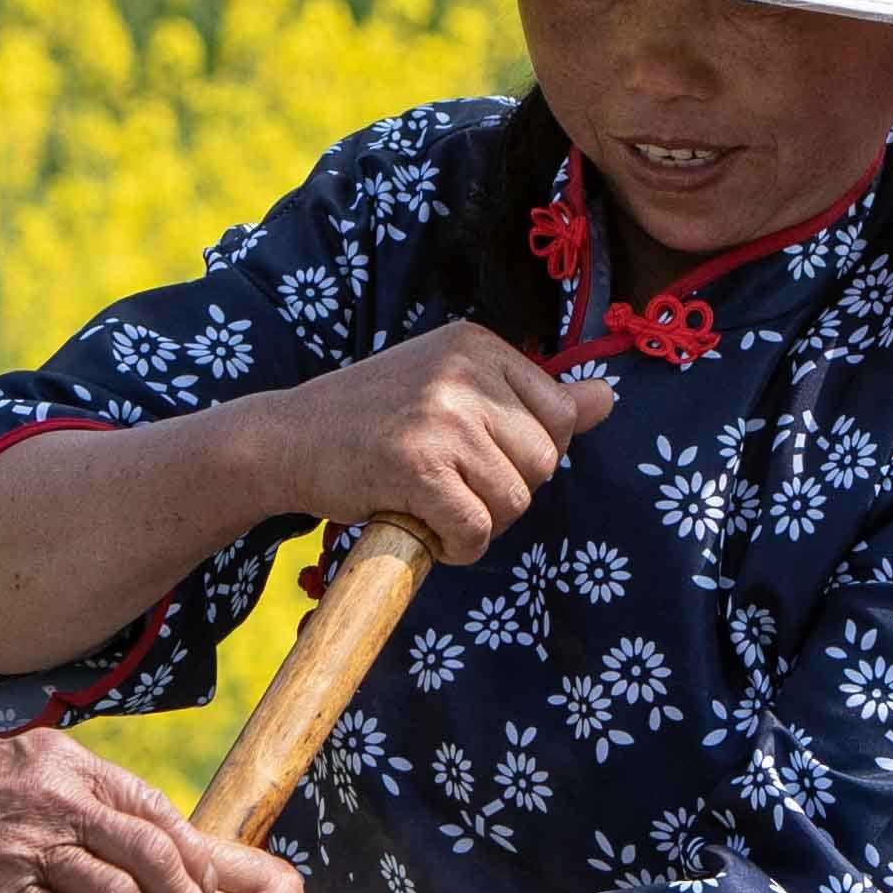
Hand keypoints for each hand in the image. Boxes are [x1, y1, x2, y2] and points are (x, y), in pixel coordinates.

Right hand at [238, 322, 612, 568]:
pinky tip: (423, 527)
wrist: (284, 439)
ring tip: (432, 503)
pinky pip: (477, 530)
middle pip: (543, 462)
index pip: (560, 414)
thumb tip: (608, 399)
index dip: (527, 452)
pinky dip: (456, 547)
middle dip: (506, 490)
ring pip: (515, 501)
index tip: (478, 455)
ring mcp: (440, 418)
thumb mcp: (452, 388)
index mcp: (477, 345)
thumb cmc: (373, 419)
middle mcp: (463, 373)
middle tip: (451, 485)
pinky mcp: (416, 466)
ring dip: (480, 522)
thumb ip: (529, 397)